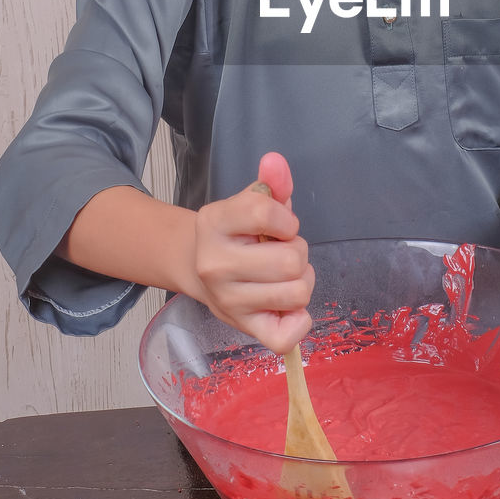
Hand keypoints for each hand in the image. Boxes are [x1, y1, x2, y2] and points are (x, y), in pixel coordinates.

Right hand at [191, 152, 313, 353]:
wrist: (198, 266)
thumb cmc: (237, 233)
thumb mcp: (251, 202)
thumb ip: (271, 183)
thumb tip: (276, 161)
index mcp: (214, 223)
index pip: (267, 214)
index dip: (286, 220)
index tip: (279, 226)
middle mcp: (215, 265)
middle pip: (292, 260)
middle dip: (297, 253)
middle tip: (280, 253)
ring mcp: (227, 301)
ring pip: (297, 293)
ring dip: (301, 282)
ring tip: (283, 276)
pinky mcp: (242, 327)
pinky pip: (284, 337)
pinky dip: (298, 322)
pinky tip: (289, 308)